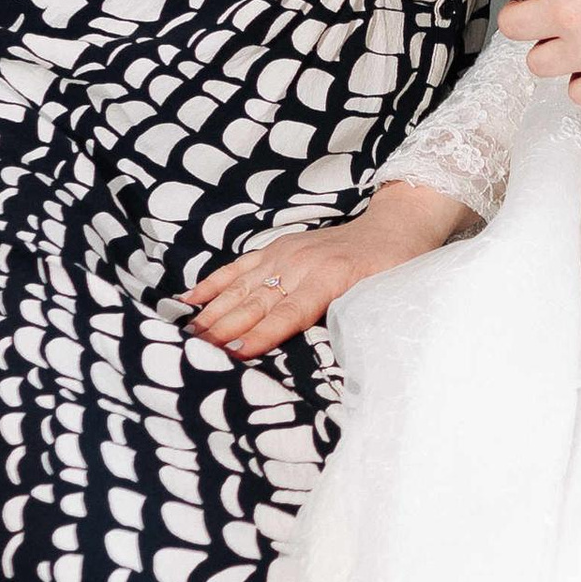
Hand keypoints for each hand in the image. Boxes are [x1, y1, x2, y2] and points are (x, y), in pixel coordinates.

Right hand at [178, 180, 472, 361]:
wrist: (395, 227)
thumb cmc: (394, 269)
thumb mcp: (385, 295)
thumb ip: (357, 318)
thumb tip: (336, 354)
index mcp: (329, 279)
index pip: (288, 314)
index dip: (261, 335)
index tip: (235, 354)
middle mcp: (301, 265)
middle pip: (256, 304)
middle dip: (224, 330)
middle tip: (194, 353)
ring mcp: (285, 254)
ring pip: (241, 288)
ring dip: (212, 312)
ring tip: (186, 334)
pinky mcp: (278, 248)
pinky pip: (239, 267)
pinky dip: (213, 283)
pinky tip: (189, 299)